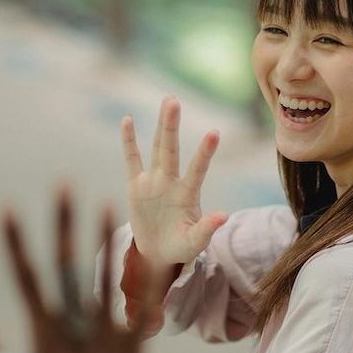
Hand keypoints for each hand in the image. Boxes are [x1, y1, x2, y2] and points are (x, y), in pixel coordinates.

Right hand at [0, 189, 162, 352]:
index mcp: (42, 334)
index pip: (25, 277)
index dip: (16, 241)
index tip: (7, 205)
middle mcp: (73, 328)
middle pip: (66, 265)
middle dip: (63, 223)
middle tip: (63, 182)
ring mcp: (105, 337)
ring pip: (105, 278)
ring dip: (106, 239)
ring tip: (110, 200)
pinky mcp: (134, 352)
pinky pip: (142, 312)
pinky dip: (148, 284)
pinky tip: (155, 254)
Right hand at [121, 96, 226, 267]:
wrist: (158, 252)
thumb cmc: (180, 246)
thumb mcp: (194, 242)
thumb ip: (206, 229)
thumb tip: (224, 216)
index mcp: (187, 194)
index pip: (197, 170)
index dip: (204, 153)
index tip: (214, 132)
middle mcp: (171, 181)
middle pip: (170, 149)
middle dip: (171, 126)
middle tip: (173, 100)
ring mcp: (153, 181)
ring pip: (156, 148)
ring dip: (161, 126)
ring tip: (167, 101)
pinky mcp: (136, 185)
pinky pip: (131, 160)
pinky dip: (129, 141)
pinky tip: (128, 121)